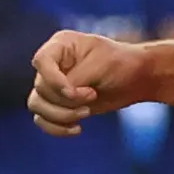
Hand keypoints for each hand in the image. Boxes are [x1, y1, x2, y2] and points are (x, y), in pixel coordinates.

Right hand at [29, 28, 147, 133]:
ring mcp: (53, 84)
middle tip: (92, 96)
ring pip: (37, 105)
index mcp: (60, 45)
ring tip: (86, 113)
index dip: (53, 81)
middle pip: (40, 89)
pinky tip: (76, 129)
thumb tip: (61, 96)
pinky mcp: (58, 103)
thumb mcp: (100, 65)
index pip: (41, 61)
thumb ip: (76, 79)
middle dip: (66, 100)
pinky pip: (42, 120)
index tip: (74, 92)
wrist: (136, 79)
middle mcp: (52, 64)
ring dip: (60, 115)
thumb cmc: (121, 64)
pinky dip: (56, 128)